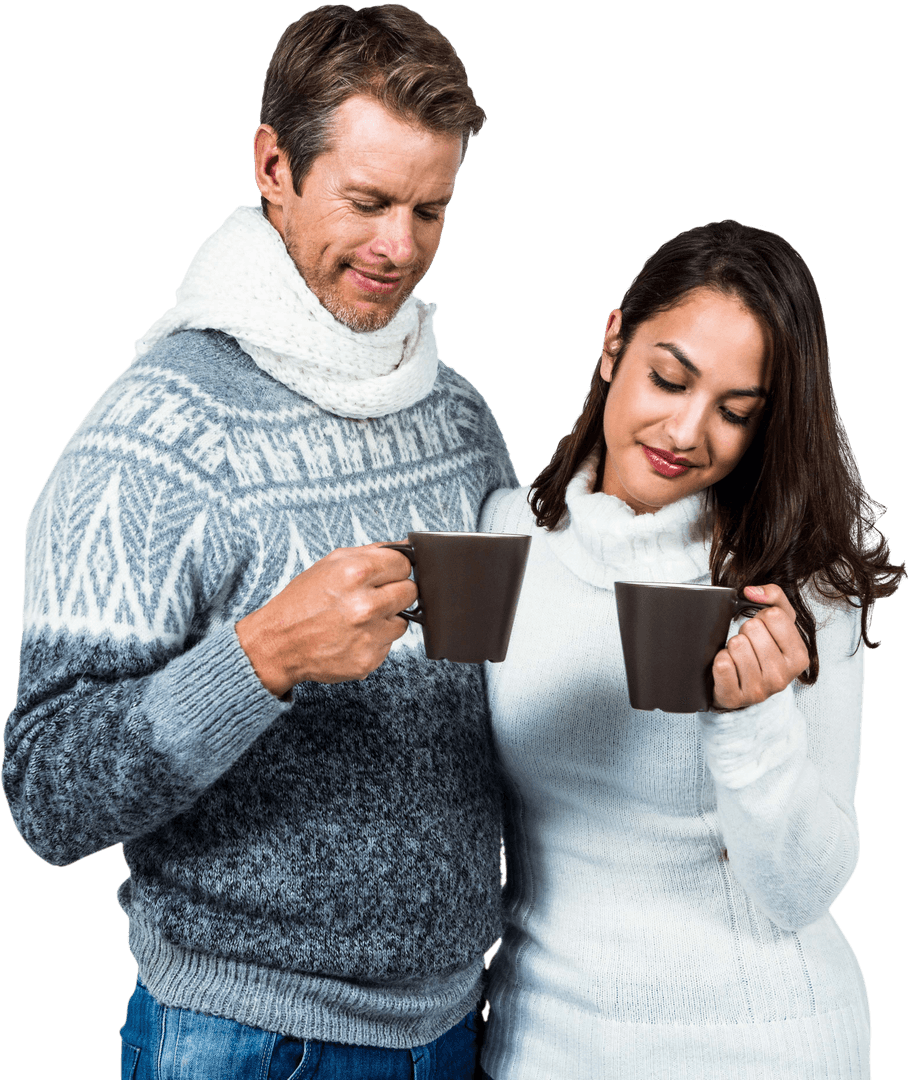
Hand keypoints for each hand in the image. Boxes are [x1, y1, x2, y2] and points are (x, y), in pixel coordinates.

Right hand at [235, 543, 417, 695]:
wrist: (278, 644)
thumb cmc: (302, 602)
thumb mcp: (331, 564)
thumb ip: (371, 553)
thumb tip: (404, 548)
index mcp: (356, 573)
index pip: (404, 564)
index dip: (394, 569)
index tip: (385, 575)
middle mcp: (365, 605)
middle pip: (410, 591)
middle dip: (394, 592)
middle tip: (372, 597)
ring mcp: (369, 635)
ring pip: (403, 621)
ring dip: (386, 619)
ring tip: (358, 619)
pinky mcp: (369, 659)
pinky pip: (388, 644)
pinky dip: (375, 640)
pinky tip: (353, 636)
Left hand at [711, 584, 809, 710]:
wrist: (745, 690)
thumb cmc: (764, 653)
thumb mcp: (779, 624)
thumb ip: (774, 598)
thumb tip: (752, 591)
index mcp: (799, 657)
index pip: (773, 615)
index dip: (762, 617)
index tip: (764, 631)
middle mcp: (782, 677)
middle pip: (752, 628)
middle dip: (746, 631)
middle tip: (750, 646)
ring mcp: (759, 690)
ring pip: (736, 644)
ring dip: (732, 647)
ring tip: (739, 658)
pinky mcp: (735, 698)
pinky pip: (722, 664)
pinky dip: (720, 660)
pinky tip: (729, 669)